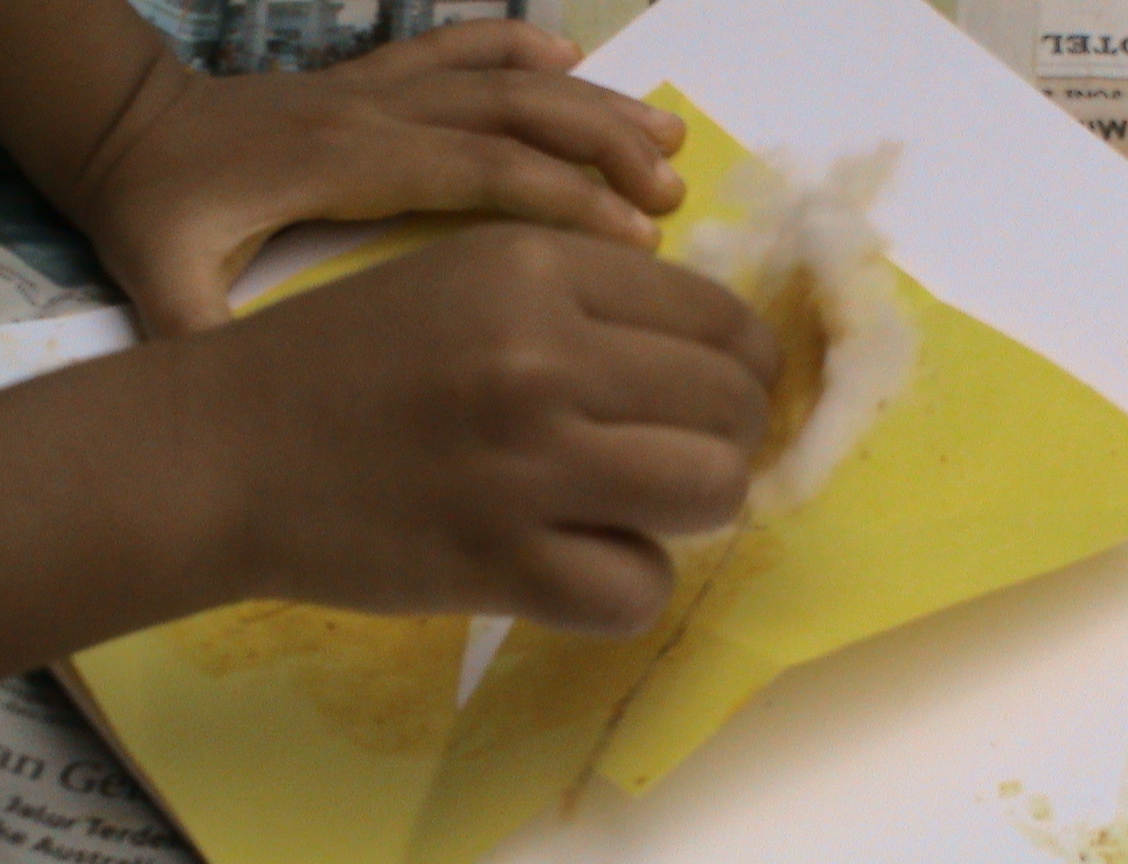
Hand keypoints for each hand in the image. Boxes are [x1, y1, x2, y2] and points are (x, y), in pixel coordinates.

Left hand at [69, 20, 686, 335]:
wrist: (125, 130)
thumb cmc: (158, 209)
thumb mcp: (165, 279)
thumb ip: (206, 335)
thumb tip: (264, 412)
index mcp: (348, 164)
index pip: (483, 172)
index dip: (567, 200)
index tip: (640, 239)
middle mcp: (377, 112)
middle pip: (515, 115)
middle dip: (604, 148)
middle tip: (676, 191)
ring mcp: (378, 86)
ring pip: (504, 79)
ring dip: (589, 104)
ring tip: (665, 133)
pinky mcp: (374, 78)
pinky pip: (460, 47)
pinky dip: (520, 47)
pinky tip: (576, 58)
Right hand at [190, 224, 774, 633]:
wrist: (225, 449)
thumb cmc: (343, 357)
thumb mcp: (467, 278)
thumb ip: (588, 299)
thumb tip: (710, 354)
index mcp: (537, 268)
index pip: (719, 317)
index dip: (742, 365)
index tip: (718, 394)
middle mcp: (544, 356)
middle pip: (730, 405)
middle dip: (725, 438)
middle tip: (675, 454)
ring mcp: (526, 465)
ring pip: (711, 492)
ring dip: (693, 508)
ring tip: (636, 506)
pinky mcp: (500, 565)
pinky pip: (639, 590)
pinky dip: (627, 583)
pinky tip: (583, 564)